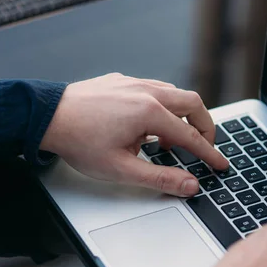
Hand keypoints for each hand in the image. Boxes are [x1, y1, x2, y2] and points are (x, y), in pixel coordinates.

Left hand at [40, 73, 228, 196]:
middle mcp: (146, 91)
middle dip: (204, 127)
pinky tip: (147, 127)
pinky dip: (162, 108)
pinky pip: (154, 90)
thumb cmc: (79, 141)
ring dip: (181, 117)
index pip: (191, 136)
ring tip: (169, 144)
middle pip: (193, 104)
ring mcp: (134, 83)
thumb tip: (189, 185)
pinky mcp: (121, 81)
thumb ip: (160, 178)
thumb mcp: (122, 169)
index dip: (209, 153)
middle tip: (204, 147)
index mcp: (150, 112)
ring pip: (174, 94)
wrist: (45, 117)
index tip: (221, 164)